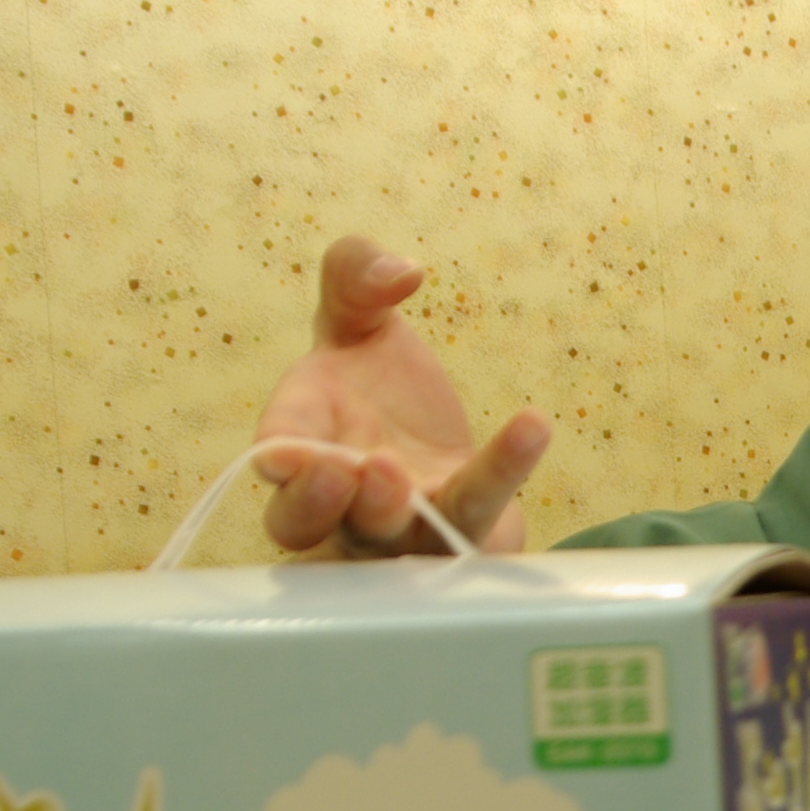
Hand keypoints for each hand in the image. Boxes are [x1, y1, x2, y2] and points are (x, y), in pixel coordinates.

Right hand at [253, 238, 551, 555]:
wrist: (435, 438)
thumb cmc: (373, 381)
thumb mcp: (355, 316)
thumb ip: (353, 278)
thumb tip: (398, 273)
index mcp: (301, 437)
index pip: (277, 455)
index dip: (277, 459)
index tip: (280, 454)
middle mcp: (337, 497)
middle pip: (303, 524)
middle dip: (312, 504)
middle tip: (337, 472)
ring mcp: (396, 525)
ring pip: (382, 537)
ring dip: (384, 509)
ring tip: (391, 470)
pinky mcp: (459, 528)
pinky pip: (477, 506)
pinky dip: (503, 469)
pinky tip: (533, 426)